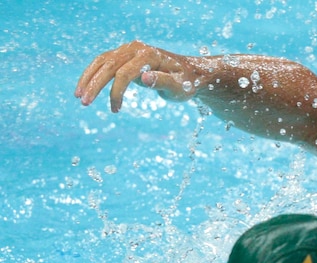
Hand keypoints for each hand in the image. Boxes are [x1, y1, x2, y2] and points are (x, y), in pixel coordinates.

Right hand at [75, 40, 197, 111]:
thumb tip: (144, 78)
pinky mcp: (124, 55)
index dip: (116, 92)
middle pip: (108, 65)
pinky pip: (104, 63)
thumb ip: (163, 82)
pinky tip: (86, 89)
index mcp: (148, 55)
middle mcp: (135, 49)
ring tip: (78, 96)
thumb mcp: (179, 87)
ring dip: (88, 78)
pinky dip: (94, 75)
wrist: (188, 73)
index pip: (125, 73)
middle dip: (94, 84)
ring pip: (101, 62)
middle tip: (83, 102)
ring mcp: (128, 50)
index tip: (115, 110)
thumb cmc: (185, 82)